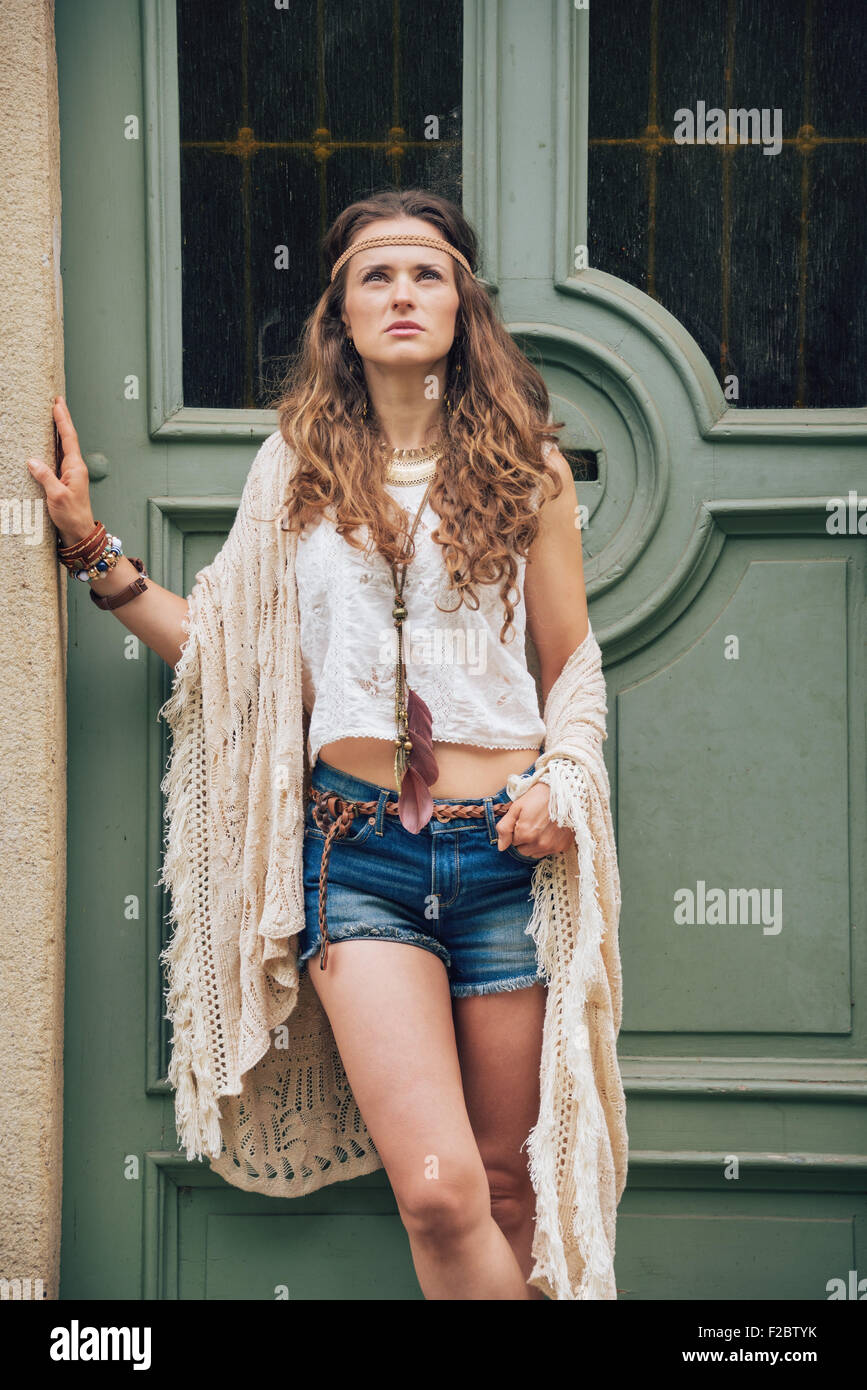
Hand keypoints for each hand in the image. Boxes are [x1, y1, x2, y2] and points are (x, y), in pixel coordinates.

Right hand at [26, 397, 95, 544]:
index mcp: (76, 468)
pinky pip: (58, 458)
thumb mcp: (57, 496)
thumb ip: (45, 477)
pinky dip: (53, 446)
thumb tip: (32, 461)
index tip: (57, 404)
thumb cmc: (72, 516)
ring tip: (52, 416)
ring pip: (63, 447)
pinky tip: (48, 443)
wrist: (80, 533)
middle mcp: (75, 468)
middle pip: (67, 438)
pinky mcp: (64, 481)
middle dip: (62, 419)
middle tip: (56, 402)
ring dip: (57, 431)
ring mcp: (70, 474)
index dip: (63, 420)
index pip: (69, 438)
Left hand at [496, 781, 573, 857]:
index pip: (512, 843)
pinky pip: (549, 852)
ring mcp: (552, 847)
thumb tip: (501, 847)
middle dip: (524, 840)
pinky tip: (551, 831)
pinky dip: (548, 844)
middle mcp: (539, 844)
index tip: (523, 821)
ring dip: (535, 844)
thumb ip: (505, 827)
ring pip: (535, 853)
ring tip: (541, 827)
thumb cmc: (539, 796)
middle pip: (523, 851)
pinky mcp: (563, 846)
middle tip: (532, 824)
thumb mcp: (517, 807)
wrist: (565, 791)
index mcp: (525, 834)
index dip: (516, 832)